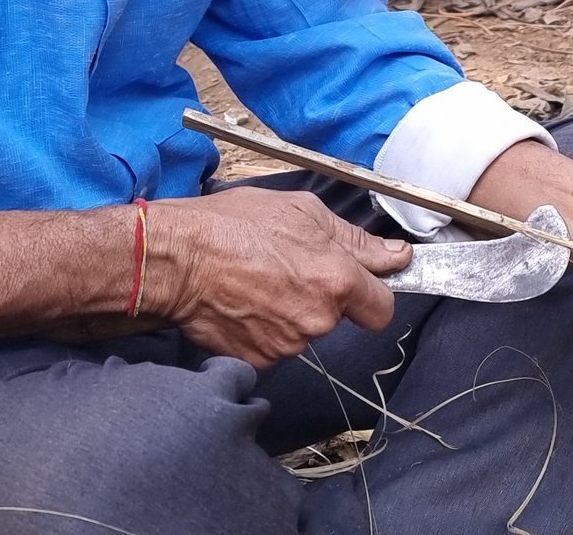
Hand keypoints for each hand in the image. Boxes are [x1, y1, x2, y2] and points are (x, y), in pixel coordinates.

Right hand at [143, 190, 409, 366]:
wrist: (176, 260)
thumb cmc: (232, 226)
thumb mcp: (301, 211)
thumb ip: (354, 239)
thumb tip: (396, 256)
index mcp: (337, 280)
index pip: (382, 308)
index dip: (371, 295)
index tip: (359, 285)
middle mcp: (318, 319)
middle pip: (338, 318)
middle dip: (321, 298)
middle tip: (287, 269)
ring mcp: (287, 345)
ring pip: (304, 332)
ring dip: (290, 312)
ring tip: (258, 282)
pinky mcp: (259, 361)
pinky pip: (274, 347)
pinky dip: (263, 330)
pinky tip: (244, 304)